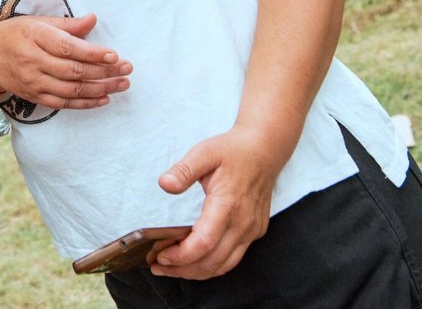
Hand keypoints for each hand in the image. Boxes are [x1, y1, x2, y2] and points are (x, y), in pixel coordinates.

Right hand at [0, 14, 131, 108]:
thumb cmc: (14, 34)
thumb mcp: (36, 22)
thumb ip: (66, 24)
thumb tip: (93, 19)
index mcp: (34, 37)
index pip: (67, 48)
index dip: (92, 53)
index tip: (114, 54)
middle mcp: (33, 61)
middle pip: (73, 70)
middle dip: (104, 71)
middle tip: (127, 68)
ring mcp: (34, 82)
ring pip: (72, 90)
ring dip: (100, 88)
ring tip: (122, 84)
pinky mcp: (36, 96)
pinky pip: (64, 104)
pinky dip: (86, 103)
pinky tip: (104, 98)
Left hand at [149, 127, 279, 279]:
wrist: (264, 150)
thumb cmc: (232, 151)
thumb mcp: (204, 152)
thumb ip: (183, 170)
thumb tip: (164, 184)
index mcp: (228, 204)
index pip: (204, 242)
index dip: (180, 255)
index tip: (160, 255)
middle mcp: (243, 223)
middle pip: (212, 261)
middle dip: (182, 269)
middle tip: (157, 266)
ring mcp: (251, 231)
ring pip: (223, 265)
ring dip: (196, 272)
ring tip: (170, 268)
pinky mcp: (254, 233)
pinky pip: (233, 259)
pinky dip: (211, 266)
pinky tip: (193, 262)